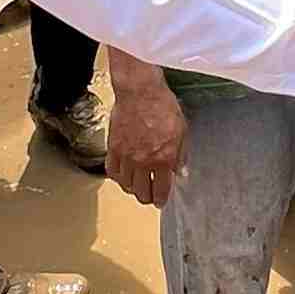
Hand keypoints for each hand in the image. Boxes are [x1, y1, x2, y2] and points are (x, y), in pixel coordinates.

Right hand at [108, 74, 189, 203]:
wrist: (140, 92)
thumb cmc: (162, 106)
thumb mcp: (182, 130)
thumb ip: (181, 155)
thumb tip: (181, 172)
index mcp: (164, 159)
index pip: (161, 190)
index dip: (161, 199)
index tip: (160, 201)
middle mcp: (144, 162)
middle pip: (142, 192)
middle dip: (147, 197)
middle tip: (149, 195)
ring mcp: (126, 156)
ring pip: (126, 185)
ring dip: (132, 189)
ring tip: (137, 186)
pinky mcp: (113, 148)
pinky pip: (112, 172)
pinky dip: (118, 177)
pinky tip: (123, 175)